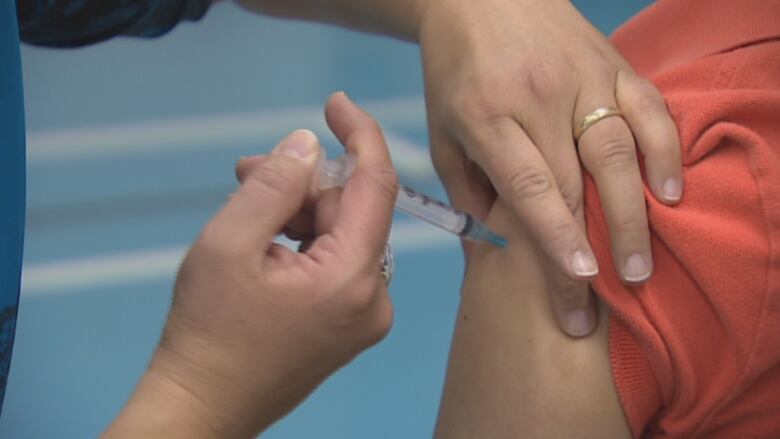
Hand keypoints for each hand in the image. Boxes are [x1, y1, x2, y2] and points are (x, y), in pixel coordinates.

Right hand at [103, 93, 397, 437]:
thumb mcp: (228, 244)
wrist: (204, 406)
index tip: (334, 103)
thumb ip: (275, 185)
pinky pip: (338, 262)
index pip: (376, 186)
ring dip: (298, 212)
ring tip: (246, 209)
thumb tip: (309, 144)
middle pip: (352, 210)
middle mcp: (373, 300)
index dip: (359, 135)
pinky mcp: (350, 324)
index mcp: (351, 281)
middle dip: (302, 183)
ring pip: (342, 235)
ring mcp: (364, 317)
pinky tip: (266, 241)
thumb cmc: (208, 333)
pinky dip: (305, 242)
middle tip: (247, 171)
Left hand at [418, 0, 681, 335]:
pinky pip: (648, 108)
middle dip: (596, 244)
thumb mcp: (442, 132)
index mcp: (487, 116)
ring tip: (642, 263)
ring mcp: (581, 77)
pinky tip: (671, 192)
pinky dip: (664, 150)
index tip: (578, 282)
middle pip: (577, 180)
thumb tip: (494, 248)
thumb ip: (467, 190)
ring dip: (635, 211)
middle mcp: (538, 97)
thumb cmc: (455, 74)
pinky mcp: (611, 62)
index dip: (555, 237)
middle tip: (610, 295)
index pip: (529, 186)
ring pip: (618, 149)